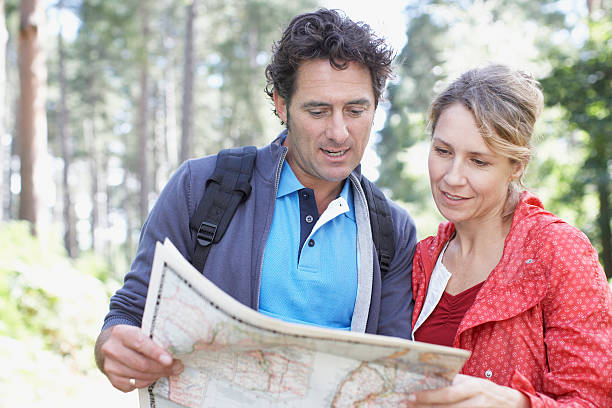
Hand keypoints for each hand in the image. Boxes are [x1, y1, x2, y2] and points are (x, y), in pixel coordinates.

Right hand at [95, 325, 183, 391]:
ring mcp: (110, 365)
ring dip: (157, 376)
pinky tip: (154, 376)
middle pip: (140, 364)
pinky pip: (132, 385)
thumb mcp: (142, 330)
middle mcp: (111, 349)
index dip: (156, 353)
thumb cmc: (135, 336)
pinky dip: (146, 382)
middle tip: (177, 367)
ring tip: (169, 371)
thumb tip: (177, 350)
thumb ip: (155, 338)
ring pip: (138, 376)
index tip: (170, 360)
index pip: (140, 344)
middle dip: (161, 368)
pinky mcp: (111, 378)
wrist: (113, 344)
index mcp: (121, 332)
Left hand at [406, 374, 529, 407]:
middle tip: (408, 405)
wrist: (511, 402)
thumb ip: (454, 383)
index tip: (411, 396)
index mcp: (473, 386)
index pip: (448, 393)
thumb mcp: (471, 382)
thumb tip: (428, 382)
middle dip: (425, 407)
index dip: (428, 396)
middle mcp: (476, 401)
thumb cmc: (484, 389)